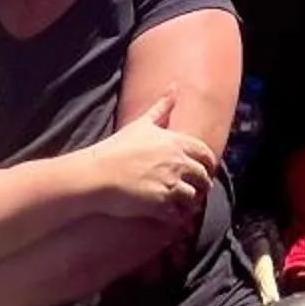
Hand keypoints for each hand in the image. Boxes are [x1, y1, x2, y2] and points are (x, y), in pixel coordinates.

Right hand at [74, 92, 216, 226]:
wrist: (96, 175)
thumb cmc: (117, 148)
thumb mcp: (141, 124)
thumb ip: (161, 107)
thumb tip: (174, 87)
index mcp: (176, 142)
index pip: (205, 154)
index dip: (208, 163)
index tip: (205, 169)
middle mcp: (178, 163)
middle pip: (203, 177)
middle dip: (202, 185)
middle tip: (197, 190)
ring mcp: (170, 184)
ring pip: (193, 197)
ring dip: (191, 203)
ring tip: (186, 206)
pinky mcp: (160, 205)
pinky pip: (179, 215)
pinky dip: (180, 218)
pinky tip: (174, 217)